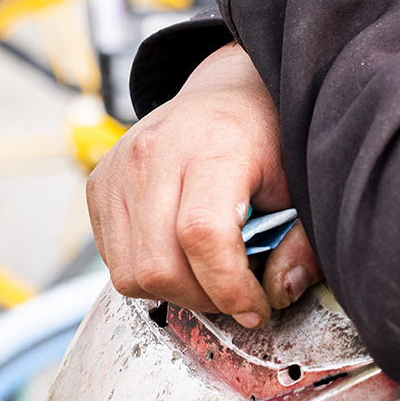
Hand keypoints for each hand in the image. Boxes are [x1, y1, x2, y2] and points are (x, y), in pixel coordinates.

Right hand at [87, 43, 322, 326]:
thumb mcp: (298, 183)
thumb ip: (301, 241)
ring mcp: (119, 167)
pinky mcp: (98, 184)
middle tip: (238, 296)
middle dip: (204, 299)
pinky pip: (113, 261)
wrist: (224, 93)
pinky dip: (149, 276)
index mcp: (213, 145)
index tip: (257, 307)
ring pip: (130, 273)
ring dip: (175, 294)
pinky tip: (183, 256)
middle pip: (160, 264)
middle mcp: (156, 152)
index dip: (229, 287)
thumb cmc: (266, 138)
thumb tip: (281, 293)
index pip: (203, 234)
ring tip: (211, 276)